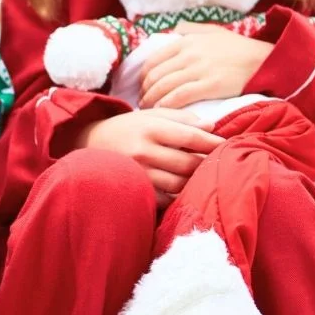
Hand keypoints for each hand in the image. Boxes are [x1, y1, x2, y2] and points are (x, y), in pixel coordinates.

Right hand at [77, 108, 223, 194]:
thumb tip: (211, 127)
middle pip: (188, 163)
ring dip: (195, 182)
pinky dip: (177, 195)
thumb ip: (181, 119)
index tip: (227, 145)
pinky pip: (164, 199)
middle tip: (219, 163)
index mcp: (150, 128)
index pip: (191, 137)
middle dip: (208, 164)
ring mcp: (138, 174)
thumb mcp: (150, 115)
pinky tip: (183, 189)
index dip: (212, 143)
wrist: (88, 146)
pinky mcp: (133, 190)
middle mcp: (143, 151)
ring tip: (204, 177)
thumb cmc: (126, 128)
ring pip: (178, 184)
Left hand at [140, 22, 273, 109]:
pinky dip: (166, 105)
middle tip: (142, 102)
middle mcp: (189, 54)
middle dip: (144, 92)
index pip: (153, 61)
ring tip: (149, 110)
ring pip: (163, 87)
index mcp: (187, 41)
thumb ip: (192, 30)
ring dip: (151, 101)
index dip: (143, 77)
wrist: (263, 60)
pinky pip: (179, 97)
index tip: (142, 88)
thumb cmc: (238, 48)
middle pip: (155, 76)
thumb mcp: (213, 31)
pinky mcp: (209, 85)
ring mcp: (199, 69)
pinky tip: (162, 111)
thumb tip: (174, 30)